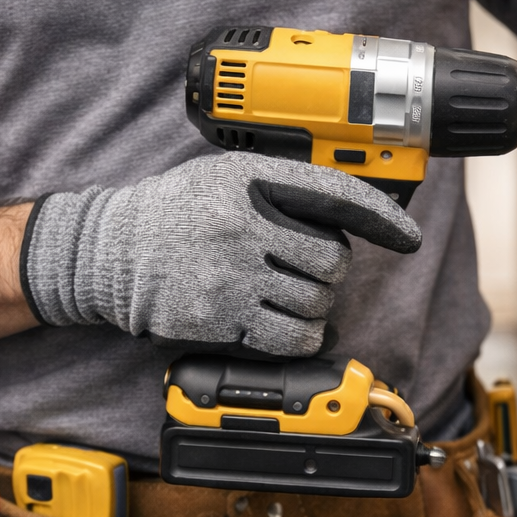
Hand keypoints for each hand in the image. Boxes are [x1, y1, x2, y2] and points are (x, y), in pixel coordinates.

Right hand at [21, 154, 420, 355]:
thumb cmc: (173, 213)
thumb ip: (281, 188)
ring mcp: (233, 274)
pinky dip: (300, 336)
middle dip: (328, 271)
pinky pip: (291, 337)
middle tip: (303, 269)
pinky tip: (285, 324)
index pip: (336, 195)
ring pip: (316, 303)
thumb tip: (350, 212)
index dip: (382, 218)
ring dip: (312, 306)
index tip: (408, 238)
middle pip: (332, 261)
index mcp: (250, 180)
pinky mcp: (222, 317)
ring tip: (284, 294)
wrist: (107, 252)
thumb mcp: (225, 178)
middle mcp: (244, 224)